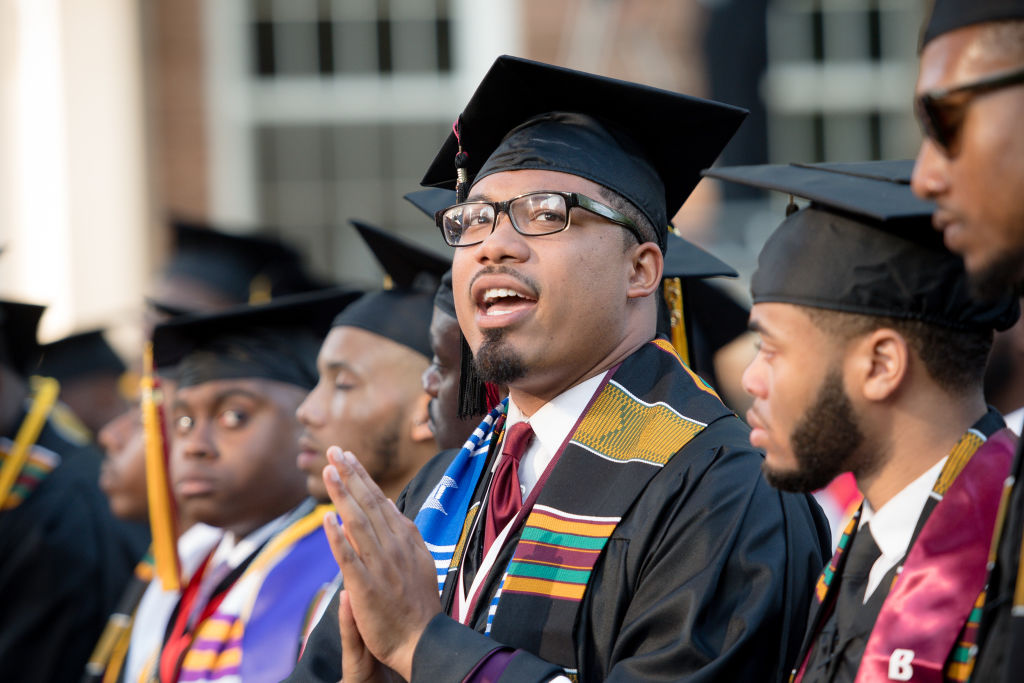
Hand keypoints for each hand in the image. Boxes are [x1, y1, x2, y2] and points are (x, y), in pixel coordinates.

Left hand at [323, 447, 440, 679]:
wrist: (422, 640)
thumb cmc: (418, 604)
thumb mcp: (419, 558)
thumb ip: (403, 531)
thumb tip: (387, 503)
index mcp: (404, 538)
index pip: (378, 500)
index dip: (361, 476)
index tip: (347, 456)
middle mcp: (393, 545)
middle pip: (368, 503)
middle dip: (349, 474)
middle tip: (334, 450)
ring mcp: (380, 564)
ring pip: (358, 522)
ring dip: (342, 494)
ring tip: (329, 471)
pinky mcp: (366, 586)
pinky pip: (349, 557)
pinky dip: (338, 537)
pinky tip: (327, 520)